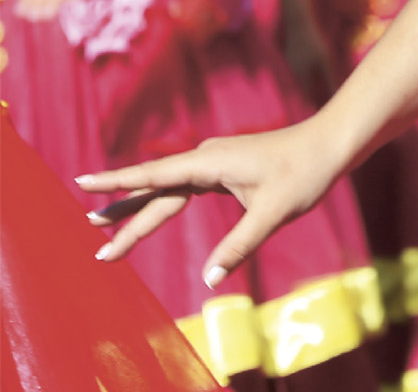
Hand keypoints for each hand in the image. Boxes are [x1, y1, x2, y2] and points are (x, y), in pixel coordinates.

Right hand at [79, 119, 340, 281]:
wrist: (329, 143)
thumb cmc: (304, 173)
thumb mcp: (273, 213)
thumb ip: (240, 245)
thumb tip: (210, 280)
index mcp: (211, 161)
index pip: (155, 175)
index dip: (117, 182)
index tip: (82, 181)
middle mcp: (207, 157)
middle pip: (156, 189)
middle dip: (123, 213)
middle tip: (89, 238)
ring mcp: (215, 161)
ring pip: (167, 189)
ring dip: (139, 209)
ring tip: (103, 227)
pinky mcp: (224, 168)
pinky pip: (183, 187)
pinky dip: (162, 202)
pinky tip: (149, 211)